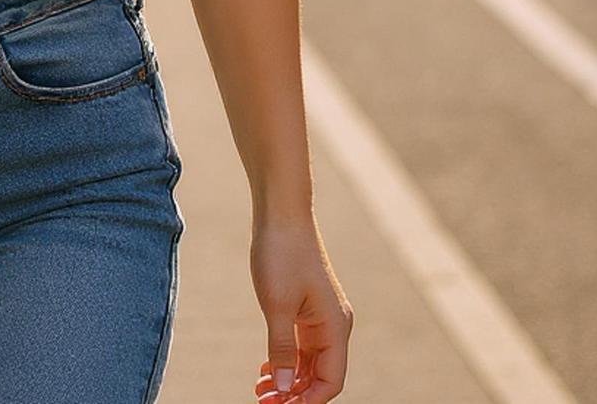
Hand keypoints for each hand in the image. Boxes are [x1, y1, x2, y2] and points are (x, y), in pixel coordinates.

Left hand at [251, 215, 352, 403]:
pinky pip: (301, 344)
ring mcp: (320, 315)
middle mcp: (333, 324)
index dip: (307, 400)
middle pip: (319, 375)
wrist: (281, 211)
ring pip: (309, 361)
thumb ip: (282, 349)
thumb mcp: (277, 305)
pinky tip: (266, 369)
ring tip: (260, 390)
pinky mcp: (306, 305)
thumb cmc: (281, 252)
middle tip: (262, 401)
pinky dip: (286, 359)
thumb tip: (286, 388)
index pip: (330, 381)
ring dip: (288, 379)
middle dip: (294, 393)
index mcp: (335, 327)